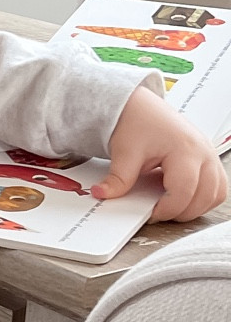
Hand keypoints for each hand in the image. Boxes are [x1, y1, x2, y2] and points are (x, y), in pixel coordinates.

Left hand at [94, 85, 228, 220]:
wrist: (141, 108)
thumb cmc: (137, 122)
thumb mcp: (125, 152)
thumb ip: (118, 179)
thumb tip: (103, 195)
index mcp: (185, 149)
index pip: (184, 191)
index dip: (167, 208)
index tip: (150, 213)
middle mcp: (203, 152)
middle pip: (205, 196)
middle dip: (181, 212)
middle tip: (158, 211)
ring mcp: (210, 155)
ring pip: (216, 194)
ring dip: (195, 207)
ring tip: (170, 205)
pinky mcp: (209, 159)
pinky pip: (217, 187)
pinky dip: (203, 198)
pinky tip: (181, 197)